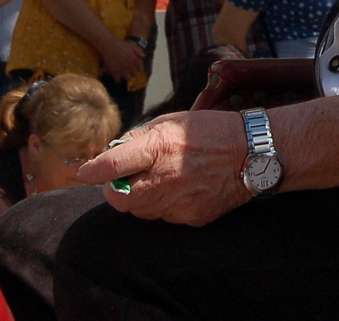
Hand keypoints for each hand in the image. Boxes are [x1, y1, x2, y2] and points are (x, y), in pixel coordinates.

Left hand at [78, 110, 248, 224]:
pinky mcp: (190, 217)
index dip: (92, 171)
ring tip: (158, 181)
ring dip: (140, 198)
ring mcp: (179, 201)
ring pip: (140, 211)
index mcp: (160, 146)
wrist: (252, 153)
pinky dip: (163, 205)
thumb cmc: (211, 131)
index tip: (85, 172)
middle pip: (119, 198)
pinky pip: (164, 217)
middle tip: (124, 179)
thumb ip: (139, 137)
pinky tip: (180, 189)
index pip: (112, 165)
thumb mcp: (172, 120)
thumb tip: (113, 153)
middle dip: (115, 190)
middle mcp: (166, 177)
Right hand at [100, 37, 146, 82]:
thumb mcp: (132, 46)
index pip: (139, 68)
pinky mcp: (114, 71)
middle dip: (133, 74)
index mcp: (134, 59)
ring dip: (126, 78)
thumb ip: (138, 51)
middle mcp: (129, 65)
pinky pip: (117, 79)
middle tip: (130, 74)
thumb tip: (144, 56)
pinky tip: (117, 79)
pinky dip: (117, 80)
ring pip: (127, 78)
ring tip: (125, 77)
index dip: (138, 69)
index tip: (137, 69)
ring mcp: (122, 69)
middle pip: (134, 74)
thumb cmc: (121, 44)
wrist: (109, 45)